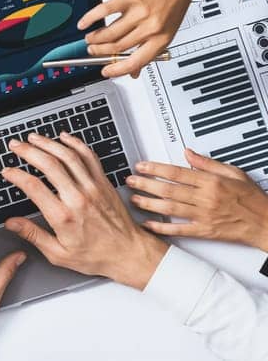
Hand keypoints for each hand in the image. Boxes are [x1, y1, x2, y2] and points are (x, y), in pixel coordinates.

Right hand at [2, 133, 167, 288]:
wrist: (130, 253)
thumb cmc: (97, 255)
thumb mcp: (59, 254)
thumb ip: (33, 235)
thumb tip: (12, 223)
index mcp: (63, 216)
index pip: (33, 187)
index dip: (16, 175)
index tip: (7, 171)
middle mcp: (78, 198)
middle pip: (49, 165)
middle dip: (28, 151)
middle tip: (15, 146)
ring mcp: (93, 188)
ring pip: (68, 156)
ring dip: (48, 143)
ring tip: (33, 138)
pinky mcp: (104, 183)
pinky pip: (89, 157)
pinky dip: (75, 143)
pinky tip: (64, 138)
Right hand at [81, 0, 223, 77]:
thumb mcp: (170, 27)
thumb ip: (151, 47)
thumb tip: (136, 69)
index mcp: (163, 38)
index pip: (136, 62)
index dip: (117, 70)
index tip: (105, 71)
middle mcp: (151, 27)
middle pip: (117, 47)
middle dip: (100, 51)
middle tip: (92, 50)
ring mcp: (140, 12)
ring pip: (109, 33)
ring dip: (95, 38)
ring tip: (90, 37)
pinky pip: (104, 11)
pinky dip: (90, 18)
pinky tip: (84, 22)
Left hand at [127, 148, 267, 250]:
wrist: (267, 223)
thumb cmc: (252, 199)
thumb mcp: (234, 173)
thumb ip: (208, 163)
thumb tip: (188, 153)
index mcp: (211, 182)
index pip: (177, 173)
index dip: (155, 169)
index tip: (141, 166)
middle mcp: (206, 198)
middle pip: (169, 190)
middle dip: (146, 184)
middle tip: (130, 181)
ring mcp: (204, 216)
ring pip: (170, 208)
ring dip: (149, 204)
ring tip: (134, 199)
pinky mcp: (205, 231)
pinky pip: (179, 230)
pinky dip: (162, 228)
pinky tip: (148, 224)